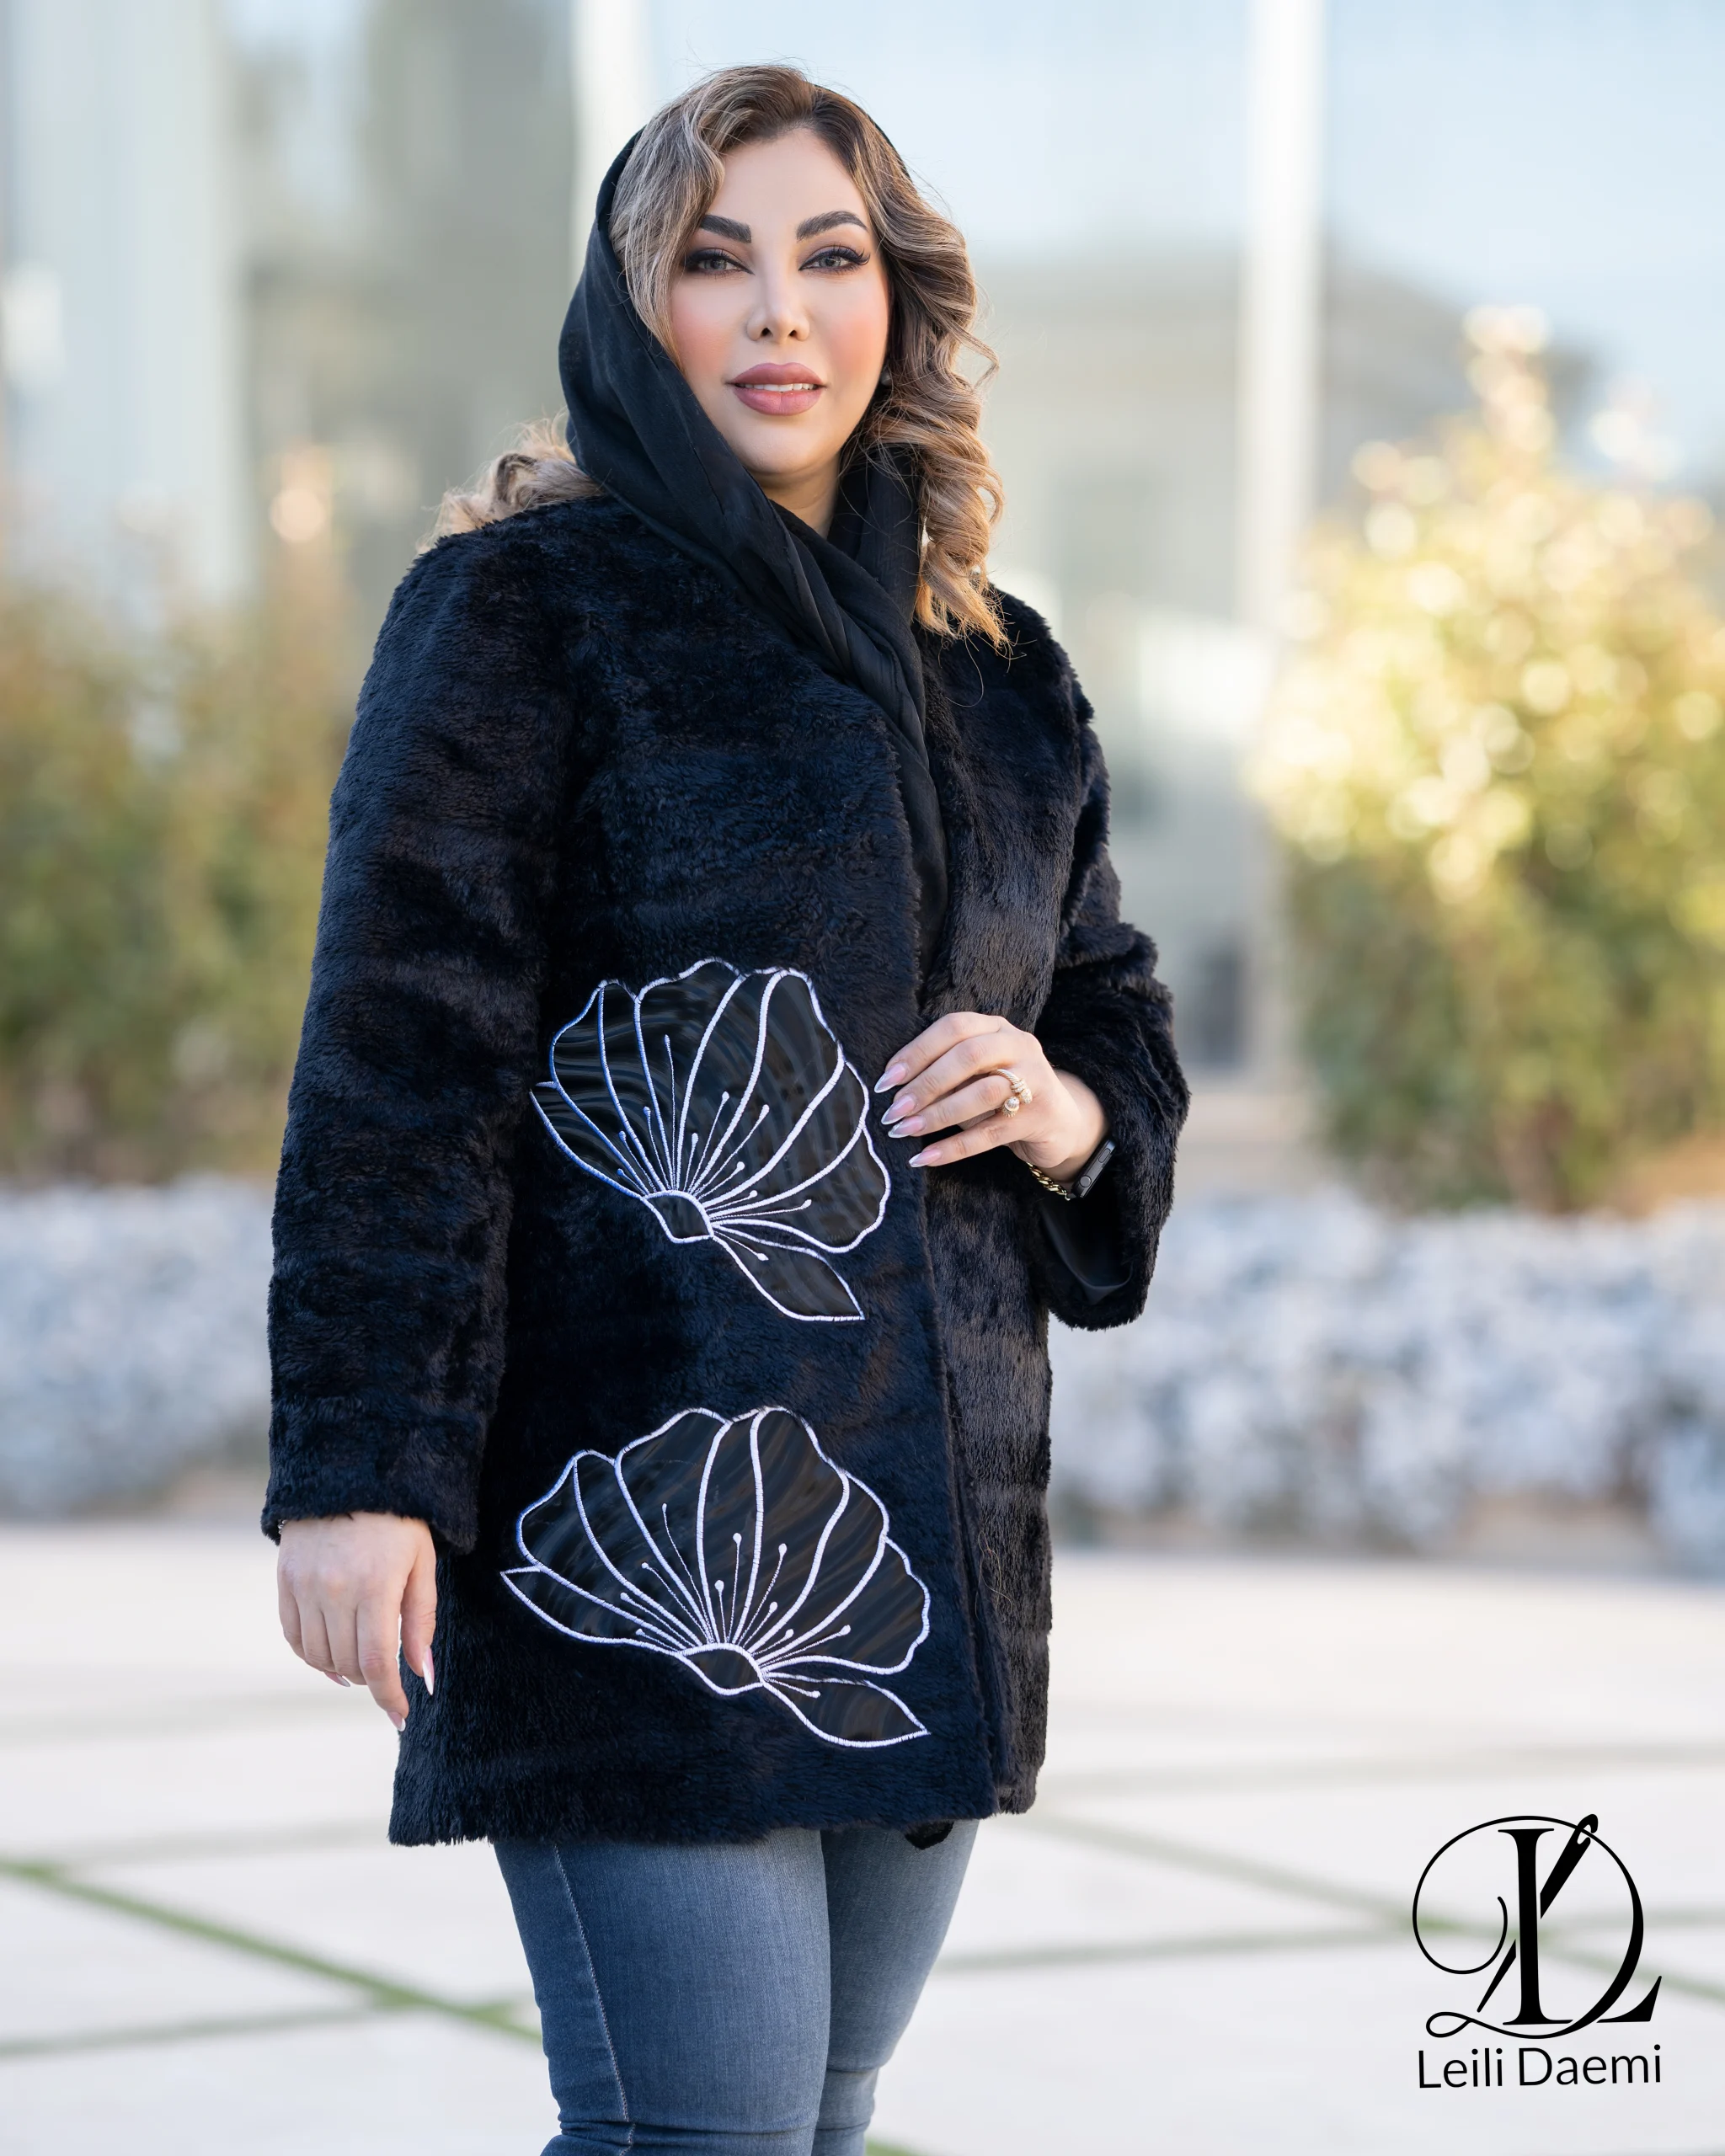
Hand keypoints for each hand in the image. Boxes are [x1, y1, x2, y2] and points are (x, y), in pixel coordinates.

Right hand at [277, 1513, 436, 1731]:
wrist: (351, 1473)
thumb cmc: (400, 1522)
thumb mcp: (422, 1566)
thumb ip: (421, 1623)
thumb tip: (424, 1677)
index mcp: (375, 1585)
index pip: (376, 1661)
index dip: (388, 1696)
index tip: (400, 1716)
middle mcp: (334, 1589)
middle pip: (348, 1663)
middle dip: (371, 1680)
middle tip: (387, 1676)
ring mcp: (304, 1586)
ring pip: (318, 1656)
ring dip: (342, 1670)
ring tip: (362, 1666)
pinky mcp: (285, 1580)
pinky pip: (294, 1636)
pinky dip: (312, 1655)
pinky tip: (331, 1655)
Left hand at [876, 1012, 1106, 1182]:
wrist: (1058, 1122)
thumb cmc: (1001, 1093)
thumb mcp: (975, 1074)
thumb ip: (945, 1072)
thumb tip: (894, 1088)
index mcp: (996, 1027)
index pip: (954, 1028)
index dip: (917, 1051)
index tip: (887, 1080)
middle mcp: (1019, 1045)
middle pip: (968, 1056)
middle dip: (925, 1084)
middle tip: (893, 1110)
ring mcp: (1035, 1079)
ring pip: (982, 1093)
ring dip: (937, 1114)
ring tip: (905, 1130)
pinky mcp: (1039, 1116)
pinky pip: (990, 1133)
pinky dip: (954, 1148)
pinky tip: (926, 1158)